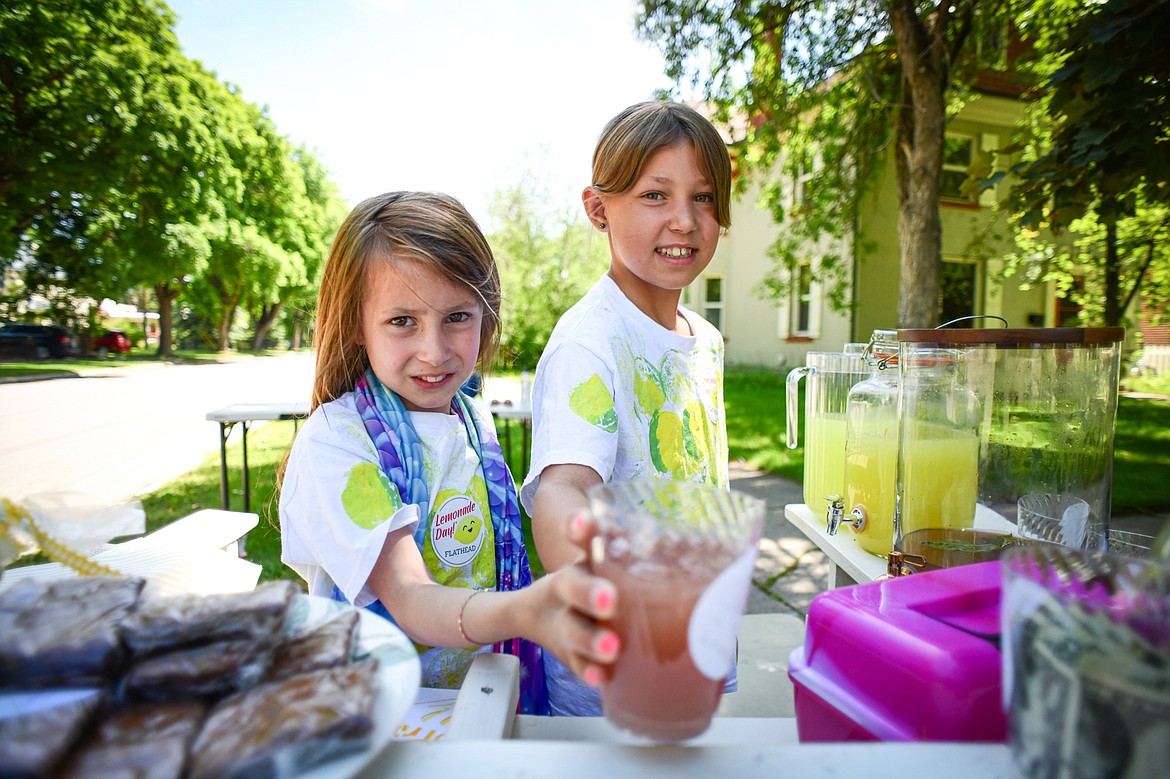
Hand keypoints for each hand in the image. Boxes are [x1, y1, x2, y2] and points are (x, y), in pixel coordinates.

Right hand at [525, 510, 619, 686]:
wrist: (531, 614)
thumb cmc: (588, 583)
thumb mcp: (603, 562)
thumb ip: (636, 554)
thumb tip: (691, 541)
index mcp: (583, 561)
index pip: (583, 539)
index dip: (582, 530)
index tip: (582, 522)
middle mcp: (570, 587)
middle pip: (573, 585)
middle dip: (589, 592)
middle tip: (609, 600)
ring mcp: (565, 622)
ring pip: (573, 630)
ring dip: (590, 639)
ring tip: (611, 647)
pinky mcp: (568, 652)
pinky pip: (576, 664)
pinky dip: (588, 671)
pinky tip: (600, 678)